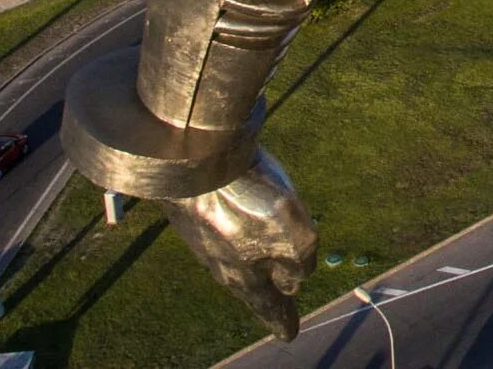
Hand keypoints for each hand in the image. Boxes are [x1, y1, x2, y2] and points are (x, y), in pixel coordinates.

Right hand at [157, 151, 316, 339]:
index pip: (270, 306)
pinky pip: (222, 227)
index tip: (289, 334)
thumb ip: (299, 263)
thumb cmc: (247, 201)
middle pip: (249, 283)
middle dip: (265, 292)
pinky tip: (235, 224)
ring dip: (249, 260)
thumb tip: (295, 277)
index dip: (283, 319)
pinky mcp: (194, 211)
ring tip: (260, 267)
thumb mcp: (293, 238)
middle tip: (277, 300)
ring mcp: (204, 239)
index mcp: (247, 278)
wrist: (193, 158)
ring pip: (233, 255)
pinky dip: (234, 229)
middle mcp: (221, 265)